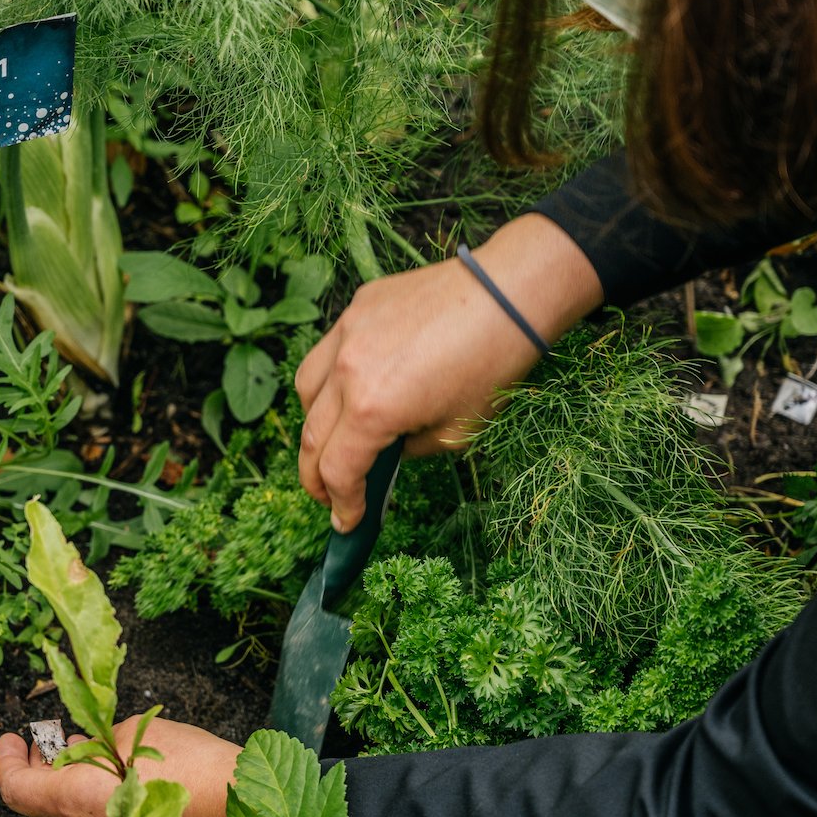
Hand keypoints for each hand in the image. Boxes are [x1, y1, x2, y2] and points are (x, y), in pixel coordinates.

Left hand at [0, 715, 243, 816]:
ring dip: (62, 787)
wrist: (237, 810)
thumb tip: (83, 749)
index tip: (12, 741)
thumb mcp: (134, 735)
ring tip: (77, 754)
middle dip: (35, 771)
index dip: (7, 762)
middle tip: (43, 744)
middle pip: (36, 808)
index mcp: (77, 800)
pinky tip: (106, 778)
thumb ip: (96, 742)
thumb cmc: (191, 770)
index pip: (16, 788)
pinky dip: (88, 803)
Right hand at [295, 215, 601, 528]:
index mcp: (372, 409)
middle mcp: (348, 371)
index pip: (337, 470)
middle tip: (328, 496)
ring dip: (314, 423)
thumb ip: (410, 449)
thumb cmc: (495, 365)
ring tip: (333, 440)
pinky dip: (330, 379)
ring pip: (307, 389)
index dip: (341, 503)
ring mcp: (347, 333)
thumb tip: (389, 451)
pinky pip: (328, 351)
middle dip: (316, 475)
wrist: (510, 294)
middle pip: (311, 436)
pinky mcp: (358, 308)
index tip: (347, 521)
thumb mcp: (456, 432)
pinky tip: (352, 389)